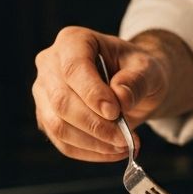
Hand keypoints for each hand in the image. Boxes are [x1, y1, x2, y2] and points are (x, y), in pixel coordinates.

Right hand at [32, 26, 172, 161]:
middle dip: (95, 125)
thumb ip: (137, 79)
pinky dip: (88, 152)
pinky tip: (112, 151)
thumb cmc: (137, 70)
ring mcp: (44, 91)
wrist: (131, 84)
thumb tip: (121, 97)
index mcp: (73, 40)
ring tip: (123, 146)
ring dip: (92, 142)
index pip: (73, 68)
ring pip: (57, 125)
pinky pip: (61, 142)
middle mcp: (50, 63)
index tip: (115, 112)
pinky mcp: (47, 117)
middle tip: (125, 138)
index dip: (92, 93)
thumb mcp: (148, 68)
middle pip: (62, 100)